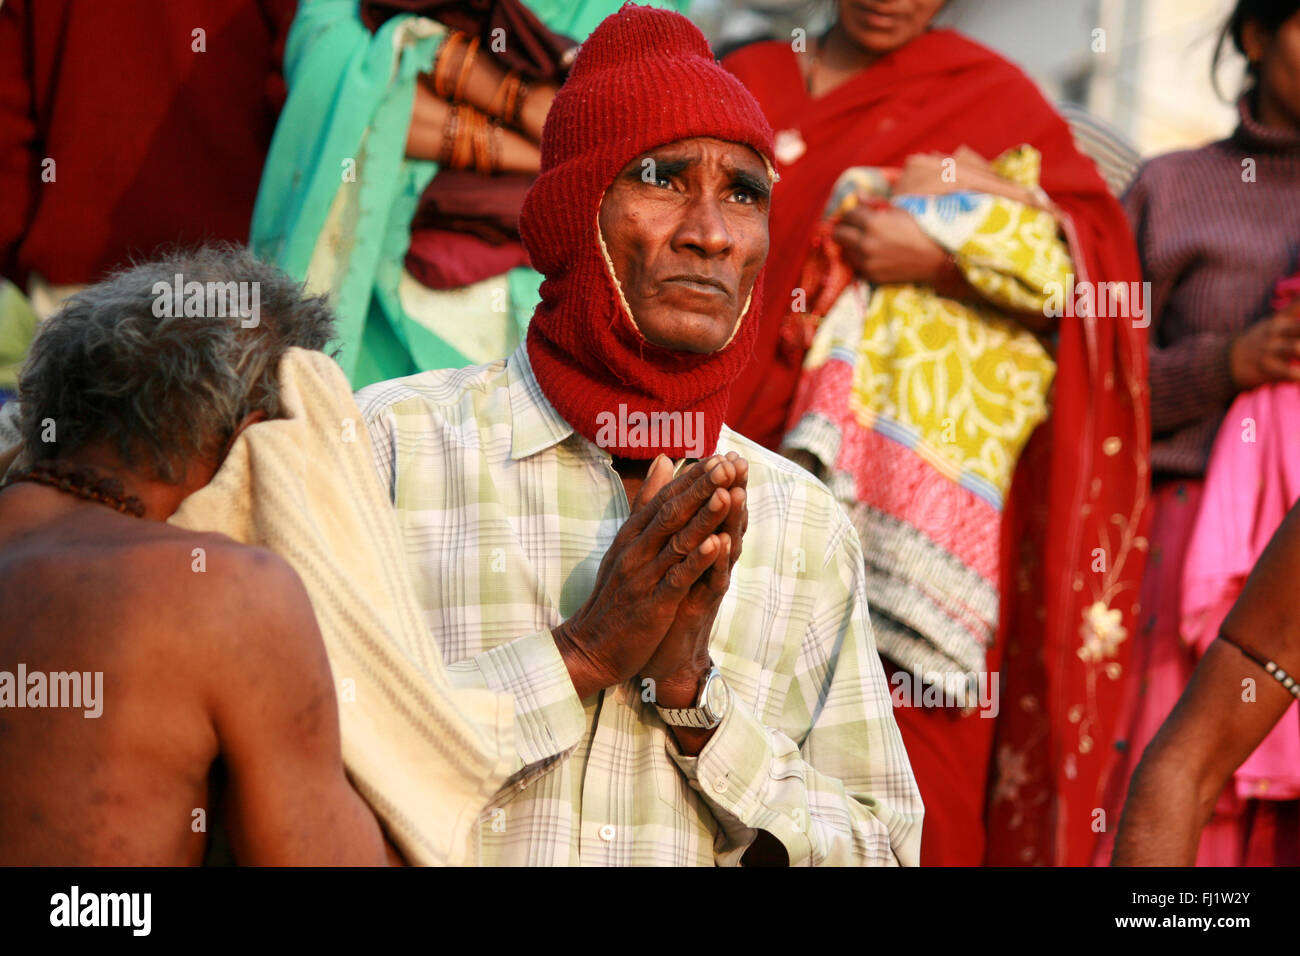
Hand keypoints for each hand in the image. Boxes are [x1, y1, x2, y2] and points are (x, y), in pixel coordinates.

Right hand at [552, 455, 742, 699]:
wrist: (591, 647)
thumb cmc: (614, 595)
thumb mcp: (626, 545)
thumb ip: (646, 502)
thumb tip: (664, 459)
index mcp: (631, 536)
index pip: (665, 499)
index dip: (693, 478)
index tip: (719, 456)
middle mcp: (635, 551)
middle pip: (671, 513)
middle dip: (700, 488)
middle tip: (726, 464)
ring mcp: (642, 577)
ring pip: (676, 542)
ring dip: (702, 517)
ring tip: (725, 493)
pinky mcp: (652, 605)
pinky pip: (676, 578)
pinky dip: (695, 560)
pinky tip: (715, 544)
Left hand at [832, 205, 947, 285]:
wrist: (937, 258)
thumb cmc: (921, 229)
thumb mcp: (899, 210)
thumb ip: (874, 204)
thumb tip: (856, 195)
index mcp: (873, 223)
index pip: (848, 215)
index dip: (851, 212)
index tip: (856, 214)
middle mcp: (866, 244)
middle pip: (839, 234)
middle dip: (843, 228)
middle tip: (851, 227)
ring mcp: (867, 262)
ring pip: (845, 251)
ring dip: (851, 244)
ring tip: (864, 241)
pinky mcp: (871, 275)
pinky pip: (856, 265)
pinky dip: (860, 258)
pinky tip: (873, 254)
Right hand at [1228, 305, 1299, 389]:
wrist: (1230, 361)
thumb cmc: (1262, 340)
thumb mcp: (1274, 321)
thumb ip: (1295, 310)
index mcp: (1279, 319)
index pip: (1298, 305)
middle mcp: (1275, 332)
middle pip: (1299, 327)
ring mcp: (1270, 350)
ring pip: (1296, 348)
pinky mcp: (1268, 368)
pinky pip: (1290, 373)